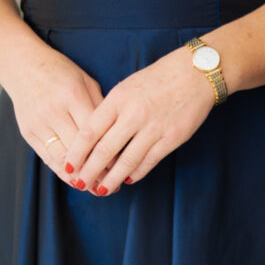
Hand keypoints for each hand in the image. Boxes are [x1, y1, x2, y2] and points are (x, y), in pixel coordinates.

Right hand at [8, 48, 104, 185]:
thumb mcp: (86, 82)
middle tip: (111, 184)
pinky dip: (61, 170)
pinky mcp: (27, 131)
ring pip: (62, 158)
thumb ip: (99, 108)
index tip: (122, 167)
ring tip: (94, 187)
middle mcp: (54, 111)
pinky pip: (47, 157)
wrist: (23, 65)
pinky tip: (74, 179)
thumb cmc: (61, 72)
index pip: (95, 132)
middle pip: (79, 149)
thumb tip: (116, 137)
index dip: (109, 152)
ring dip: (78, 176)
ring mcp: (38, 123)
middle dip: (96, 169)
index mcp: (73, 95)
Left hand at [69, 49, 215, 193]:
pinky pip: (148, 162)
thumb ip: (110, 111)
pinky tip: (127, 179)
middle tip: (81, 184)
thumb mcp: (127, 88)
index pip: (90, 132)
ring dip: (111, 180)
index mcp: (118, 99)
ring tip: (102, 190)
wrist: (195, 73)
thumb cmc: (157, 79)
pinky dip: (135, 174)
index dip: (77, 153)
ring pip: (126, 162)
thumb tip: (93, 139)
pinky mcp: (171, 138)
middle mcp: (133, 114)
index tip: (69, 167)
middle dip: (90, 172)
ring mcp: (153, 128)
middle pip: (105, 151)